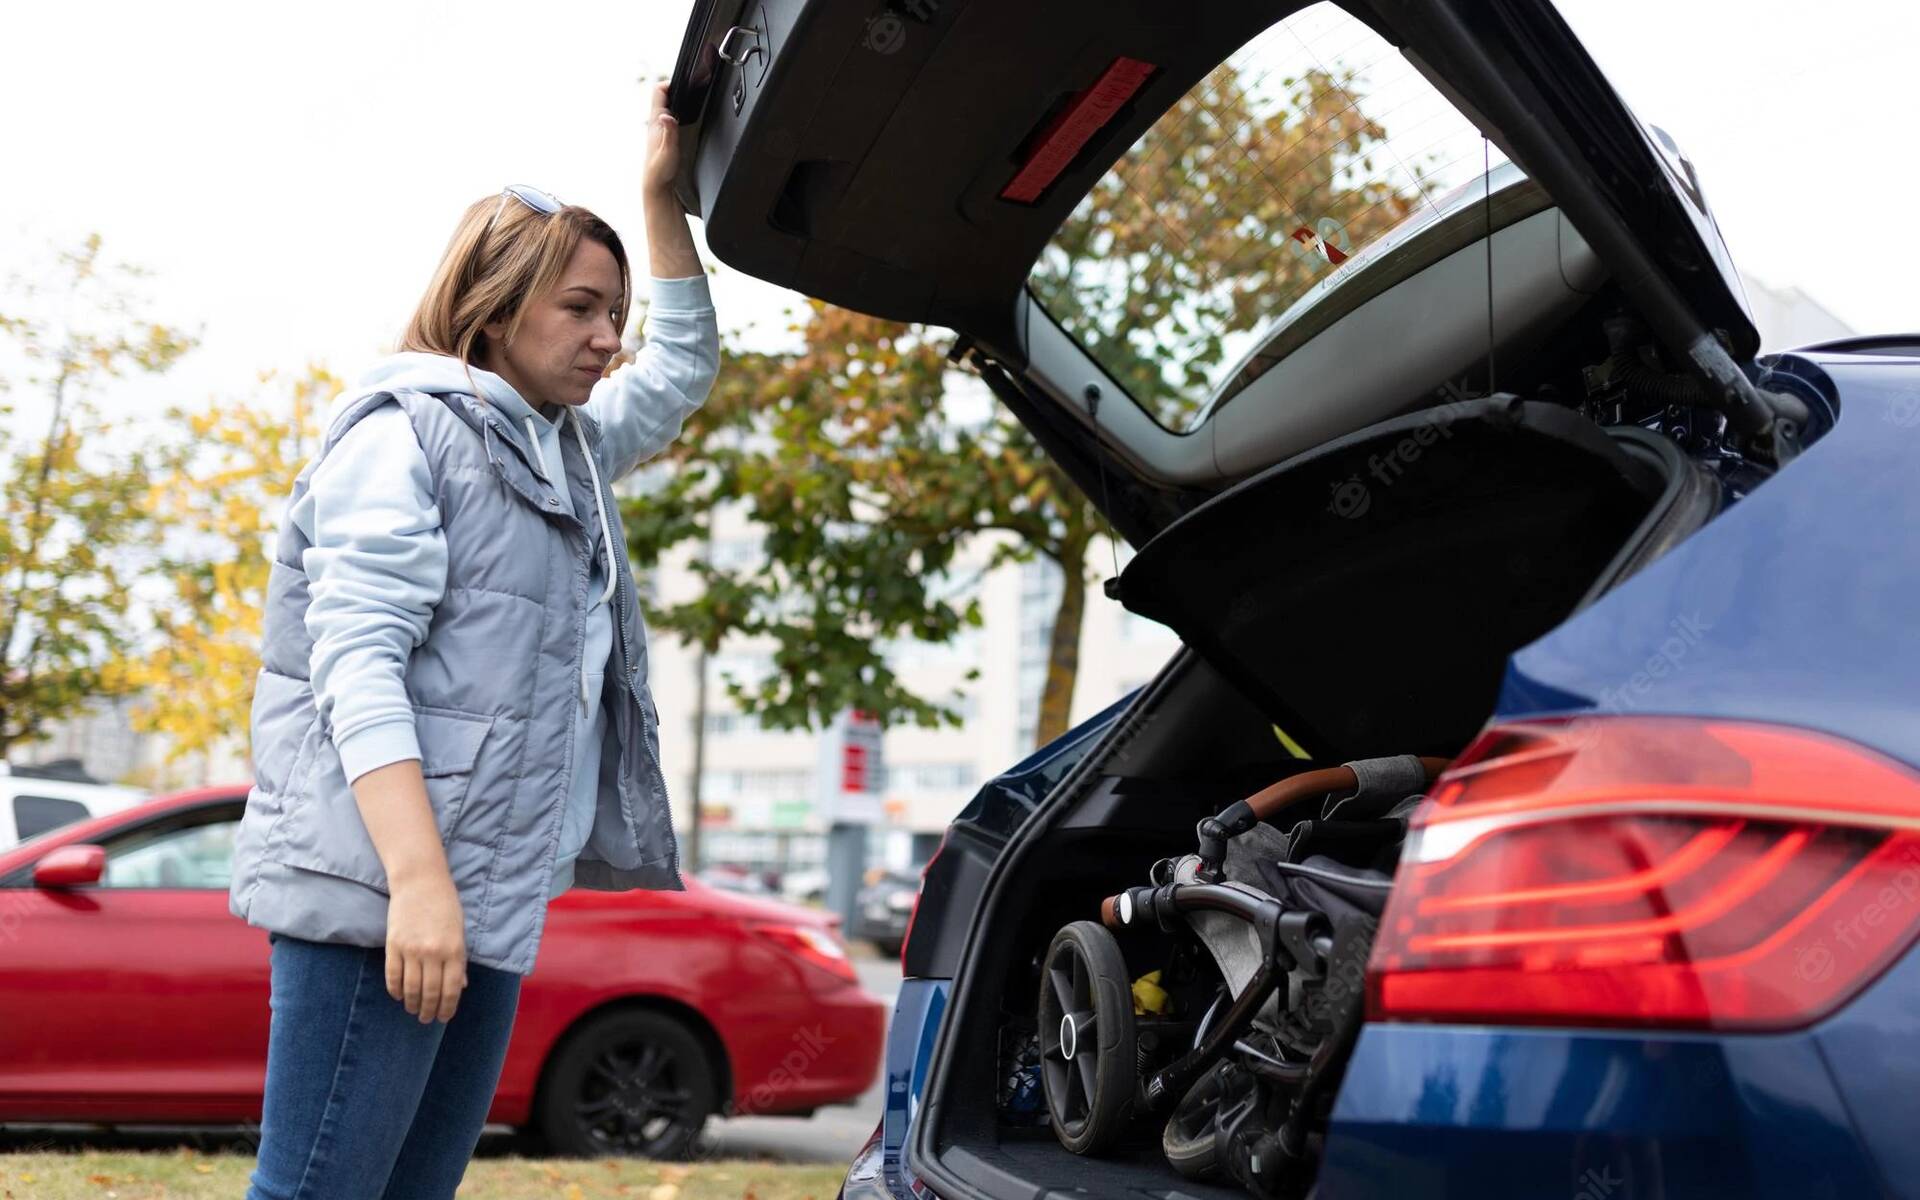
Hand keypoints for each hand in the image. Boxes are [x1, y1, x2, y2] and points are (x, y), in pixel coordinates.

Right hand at [385, 868, 468, 1023]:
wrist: (420, 882)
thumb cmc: (445, 906)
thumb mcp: (460, 932)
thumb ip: (459, 961)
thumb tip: (460, 987)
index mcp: (455, 950)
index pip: (451, 990)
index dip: (447, 1008)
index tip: (443, 1018)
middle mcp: (434, 953)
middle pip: (430, 993)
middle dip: (429, 1011)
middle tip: (426, 1019)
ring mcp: (412, 950)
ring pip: (410, 988)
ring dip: (412, 1004)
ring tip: (413, 1010)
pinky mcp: (393, 945)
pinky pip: (392, 976)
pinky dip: (395, 990)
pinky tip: (399, 996)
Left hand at [643, 79, 682, 207]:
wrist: (657, 185)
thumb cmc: (661, 171)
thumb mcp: (668, 151)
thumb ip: (669, 133)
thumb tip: (666, 115)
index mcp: (655, 122)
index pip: (658, 91)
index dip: (670, 82)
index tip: (683, 81)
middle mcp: (656, 122)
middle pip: (663, 94)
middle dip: (676, 87)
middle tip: (691, 85)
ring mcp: (659, 127)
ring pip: (666, 104)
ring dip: (676, 97)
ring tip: (690, 95)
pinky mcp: (664, 134)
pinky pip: (669, 114)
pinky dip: (677, 109)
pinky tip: (686, 114)